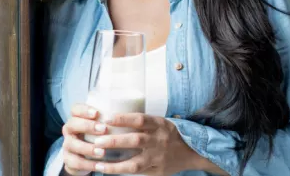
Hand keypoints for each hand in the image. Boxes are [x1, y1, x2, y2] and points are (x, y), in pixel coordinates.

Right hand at [61, 103, 108, 175]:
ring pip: (71, 144)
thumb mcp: (103, 125)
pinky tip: (99, 166)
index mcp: (78, 118)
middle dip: (87, 126)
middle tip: (103, 129)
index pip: (75, 109)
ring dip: (88, 148)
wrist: (86, 157)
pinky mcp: (68, 160)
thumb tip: (135, 107)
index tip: (97, 112)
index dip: (84, 110)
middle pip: (72, 124)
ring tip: (102, 151)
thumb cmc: (99, 136)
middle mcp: (70, 130)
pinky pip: (75, 162)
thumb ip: (112, 118)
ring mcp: (67, 145)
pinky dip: (88, 164)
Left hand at [91, 113, 206, 174]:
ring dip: (115, 164)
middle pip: (135, 141)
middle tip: (97, 141)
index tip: (106, 119)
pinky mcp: (157, 171)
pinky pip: (137, 173)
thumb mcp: (161, 123)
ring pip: (135, 163)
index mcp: (160, 125)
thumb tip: (113, 118)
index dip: (123, 118)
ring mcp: (158, 157)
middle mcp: (159, 140)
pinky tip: (108, 170)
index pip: (140, 119)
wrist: (192, 153)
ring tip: (98, 163)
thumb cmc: (170, 134)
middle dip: (115, 141)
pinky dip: (122, 172)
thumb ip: (143, 123)